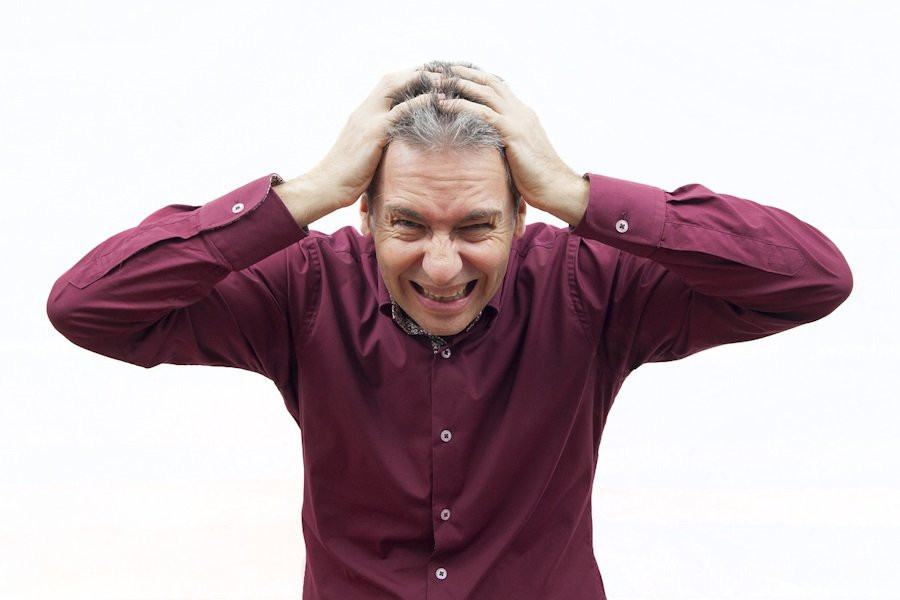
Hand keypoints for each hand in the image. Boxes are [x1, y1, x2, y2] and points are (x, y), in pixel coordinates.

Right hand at [276, 69, 438, 226]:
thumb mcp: (365, 152)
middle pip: (392, 79)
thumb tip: (398, 145)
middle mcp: (364, 110)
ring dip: (421, 81)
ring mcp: (367, 119)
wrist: (327, 186)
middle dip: (417, 72)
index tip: (430, 76)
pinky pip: (400, 111)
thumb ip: (380, 141)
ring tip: (445, 80)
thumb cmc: (347, 176)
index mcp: (362, 113)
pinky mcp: (373, 133)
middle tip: (442, 71)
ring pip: (395, 87)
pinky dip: (420, 102)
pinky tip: (438, 101)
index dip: (408, 77)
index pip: (386, 85)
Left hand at [438, 66, 588, 226]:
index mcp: (522, 114)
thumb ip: (503, 142)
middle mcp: (520, 111)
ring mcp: (518, 120)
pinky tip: (442, 105)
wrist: (555, 187)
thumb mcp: (518, 153)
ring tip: (435, 81)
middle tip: (440, 68)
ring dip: (458, 84)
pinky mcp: (513, 132)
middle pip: (489, 82)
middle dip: (463, 73)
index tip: (454, 73)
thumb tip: (484, 144)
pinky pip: (483, 113)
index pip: (497, 87)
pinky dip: (460, 106)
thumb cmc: (536, 178)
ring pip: (485, 92)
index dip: (475, 78)